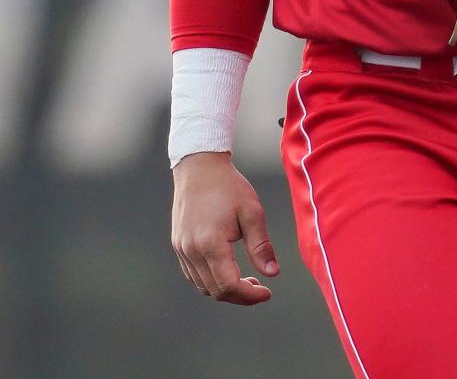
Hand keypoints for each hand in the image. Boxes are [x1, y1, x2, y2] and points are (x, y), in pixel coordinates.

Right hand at [171, 151, 278, 305]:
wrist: (199, 166)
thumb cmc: (229, 186)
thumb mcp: (252, 212)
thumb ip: (261, 246)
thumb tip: (273, 274)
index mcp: (211, 243)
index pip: (229, 286)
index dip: (249, 296)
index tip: (267, 293)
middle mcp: (192, 250)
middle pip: (215, 291)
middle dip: (240, 295)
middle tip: (260, 287)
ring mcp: (182, 249)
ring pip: (203, 286)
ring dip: (225, 289)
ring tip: (246, 279)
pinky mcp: (178, 245)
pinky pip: (193, 275)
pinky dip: (211, 280)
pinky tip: (227, 269)